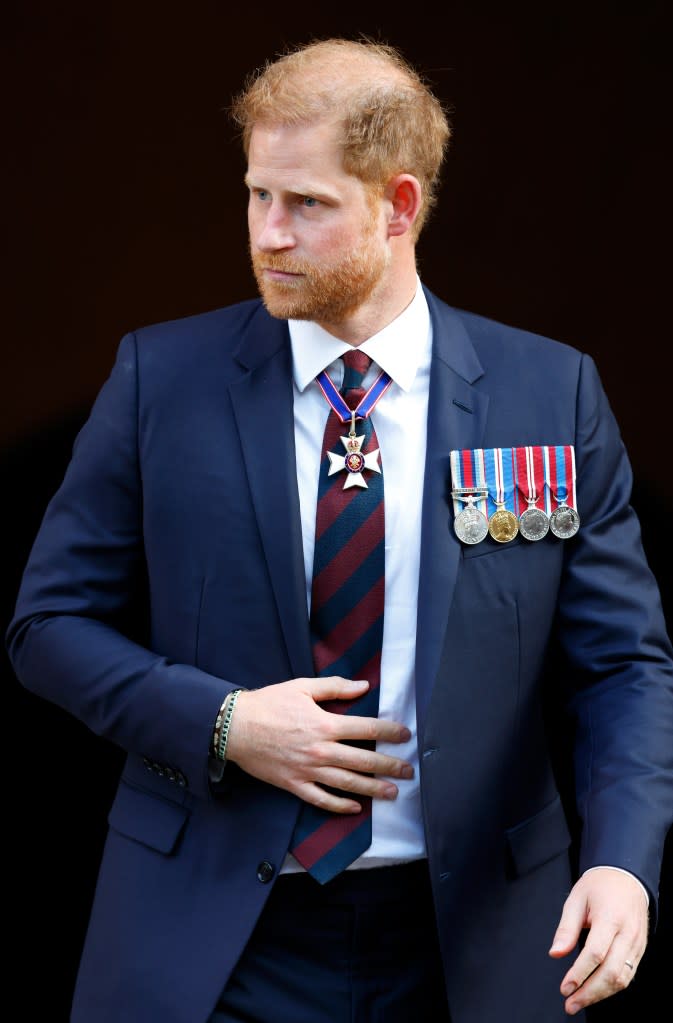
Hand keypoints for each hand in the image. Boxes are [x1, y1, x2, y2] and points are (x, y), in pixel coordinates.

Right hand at [225, 676, 413, 811]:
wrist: (234, 727)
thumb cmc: (268, 703)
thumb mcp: (302, 687)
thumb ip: (335, 687)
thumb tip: (363, 686)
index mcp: (325, 724)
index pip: (367, 728)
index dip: (389, 731)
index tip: (406, 735)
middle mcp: (321, 750)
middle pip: (363, 760)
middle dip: (390, 765)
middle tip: (408, 770)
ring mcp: (308, 771)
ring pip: (348, 783)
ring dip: (373, 789)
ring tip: (392, 792)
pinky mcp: (294, 784)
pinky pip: (321, 799)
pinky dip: (339, 806)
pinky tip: (355, 808)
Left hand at [548, 867, 648, 1015]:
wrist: (627, 877)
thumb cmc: (600, 885)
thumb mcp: (576, 899)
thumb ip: (566, 928)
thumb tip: (556, 953)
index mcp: (610, 917)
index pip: (596, 953)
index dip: (579, 973)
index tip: (565, 987)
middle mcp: (627, 933)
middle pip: (611, 972)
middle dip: (589, 992)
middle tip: (570, 1003)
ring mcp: (637, 943)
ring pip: (622, 978)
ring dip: (600, 995)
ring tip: (579, 1002)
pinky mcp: (640, 950)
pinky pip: (628, 974)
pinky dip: (612, 987)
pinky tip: (597, 992)